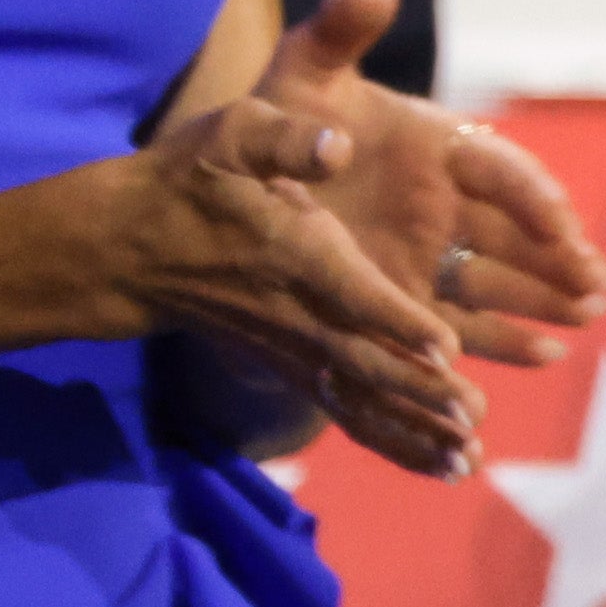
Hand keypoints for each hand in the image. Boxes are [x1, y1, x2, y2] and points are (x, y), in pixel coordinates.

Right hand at [107, 84, 484, 475]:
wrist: (132, 247)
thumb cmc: (191, 180)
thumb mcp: (229, 135)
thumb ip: (286, 139)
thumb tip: (336, 143)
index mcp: (293, 251)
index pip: (349, 292)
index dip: (396, 319)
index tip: (445, 345)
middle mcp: (298, 313)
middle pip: (363, 360)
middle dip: (418, 389)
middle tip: (473, 414)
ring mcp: (297, 350)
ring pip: (361, 400)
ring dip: (415, 432)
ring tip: (469, 461)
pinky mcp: (299, 371)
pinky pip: (351, 415)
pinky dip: (398, 445)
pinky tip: (449, 471)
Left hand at [254, 0, 605, 374]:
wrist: (243, 180)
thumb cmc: (284, 116)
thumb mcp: (303, 69)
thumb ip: (340, 28)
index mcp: (433, 143)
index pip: (495, 167)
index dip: (529, 193)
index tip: (558, 218)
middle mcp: (447, 200)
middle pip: (516, 231)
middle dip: (560, 255)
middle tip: (598, 278)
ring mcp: (435, 252)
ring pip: (502, 278)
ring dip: (549, 296)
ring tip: (590, 310)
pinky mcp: (414, 296)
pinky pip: (468, 322)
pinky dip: (507, 340)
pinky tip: (548, 355)